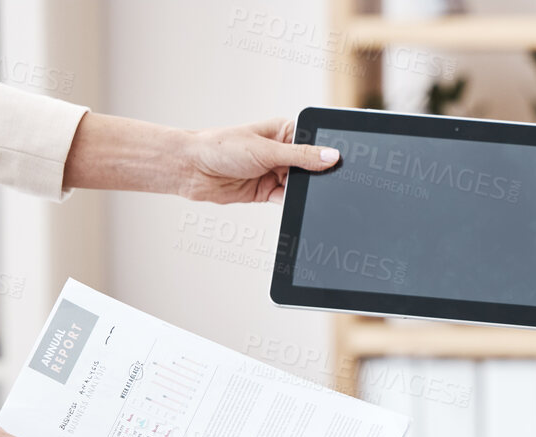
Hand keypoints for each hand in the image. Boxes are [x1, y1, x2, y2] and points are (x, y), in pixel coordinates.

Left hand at [178, 117, 340, 204]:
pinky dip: (292, 205)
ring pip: (301, 186)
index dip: (329, 151)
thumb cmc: (221, 147)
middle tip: (325, 183)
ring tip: (303, 192)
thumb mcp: (266, 150)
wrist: (192, 169)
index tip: (342, 162)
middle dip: (317, 176)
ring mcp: (275, 173)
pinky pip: (288, 201)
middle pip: (312, 167)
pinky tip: (293, 204)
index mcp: (284, 132)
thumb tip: (332, 156)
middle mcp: (282, 152)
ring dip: (303, 192)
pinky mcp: (267, 192)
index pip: (315, 141)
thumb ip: (301, 156)